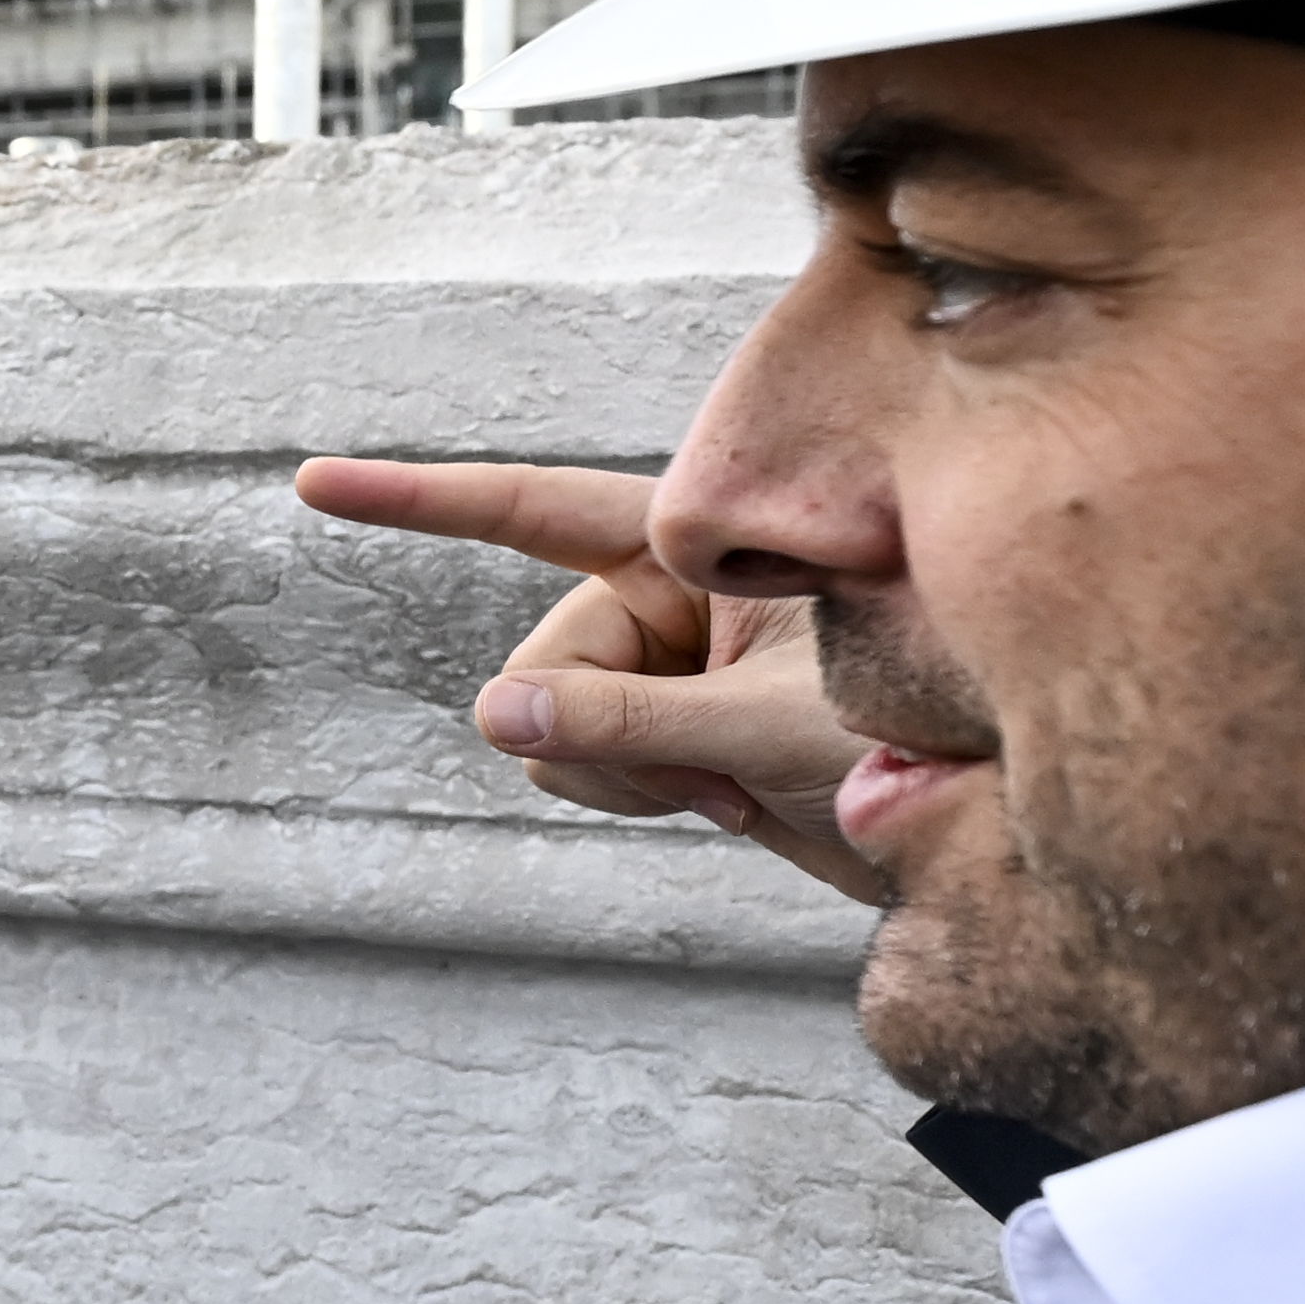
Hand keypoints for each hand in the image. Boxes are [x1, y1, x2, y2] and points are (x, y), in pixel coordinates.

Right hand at [294, 456, 890, 903]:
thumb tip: (492, 715)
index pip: (534, 508)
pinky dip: (642, 796)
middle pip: (547, 658)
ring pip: (556, 727)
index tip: (315, 485)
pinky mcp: (679, 728)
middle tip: (710, 772)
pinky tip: (729, 804)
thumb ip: (629, 725)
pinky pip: (593, 768)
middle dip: (605, 732)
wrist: (989, 818)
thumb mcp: (770, 728)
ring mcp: (672, 660)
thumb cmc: (923, 735)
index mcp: (700, 538)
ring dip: (629, 776)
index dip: (420, 500)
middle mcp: (674, 588)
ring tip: (732, 786)